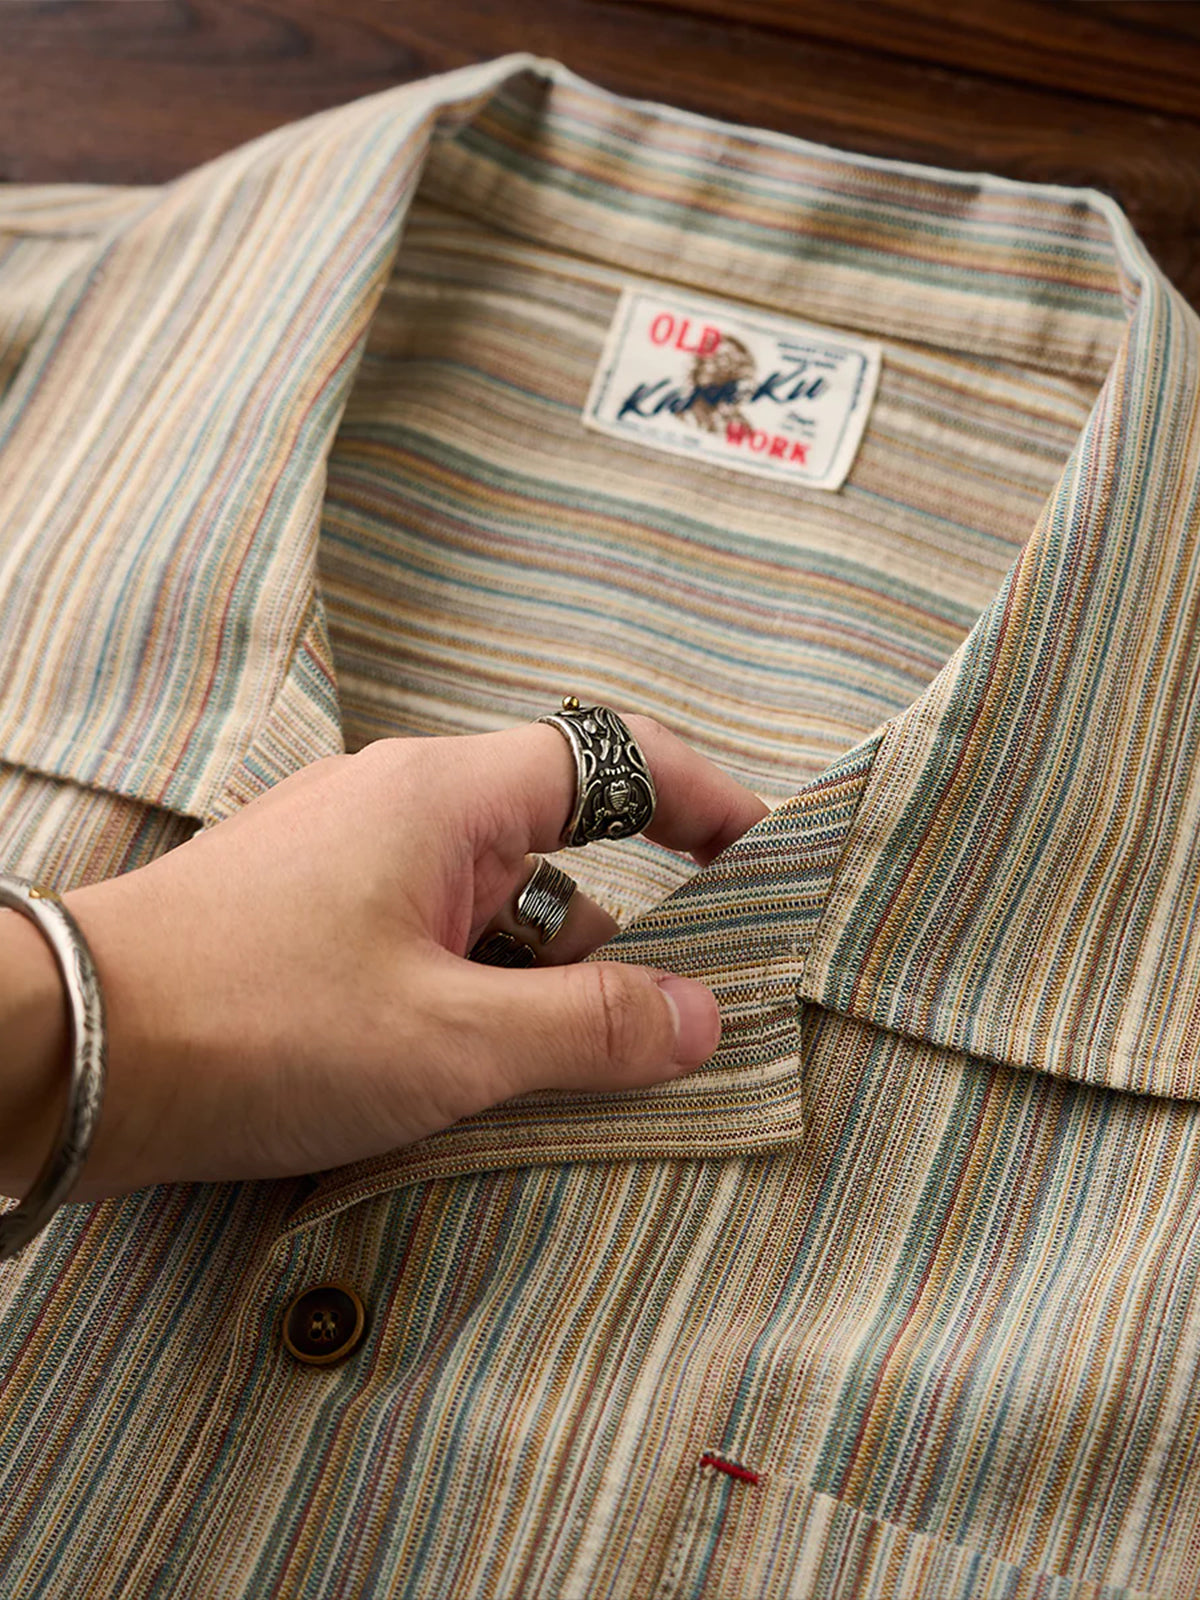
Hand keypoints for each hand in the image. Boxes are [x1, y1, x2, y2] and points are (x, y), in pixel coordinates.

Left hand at [24, 718, 766, 1200]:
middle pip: (558, 856)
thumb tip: (704, 1016)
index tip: (767, 856)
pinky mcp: (312, 927)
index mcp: (444, 795)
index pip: (610, 759)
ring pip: (490, 918)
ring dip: (536, 992)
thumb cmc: (253, 1022)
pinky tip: (473, 1086)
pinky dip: (470, 1006)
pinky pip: (429, 951)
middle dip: (622, 942)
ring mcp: (350, 870)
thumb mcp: (450, 1038)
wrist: (64, 1056)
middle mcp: (400, 812)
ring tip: (567, 1084)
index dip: (704, 799)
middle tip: (679, 1024)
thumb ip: (591, 1026)